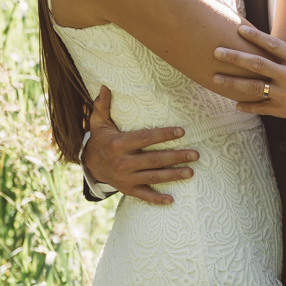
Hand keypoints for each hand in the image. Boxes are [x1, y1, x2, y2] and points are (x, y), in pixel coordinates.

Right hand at [83, 86, 198, 205]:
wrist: (90, 165)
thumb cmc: (100, 139)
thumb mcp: (99, 122)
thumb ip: (103, 105)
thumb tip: (106, 86)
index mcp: (118, 144)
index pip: (146, 138)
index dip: (164, 135)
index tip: (181, 131)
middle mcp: (122, 162)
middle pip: (154, 159)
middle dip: (176, 157)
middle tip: (195, 154)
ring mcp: (125, 178)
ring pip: (153, 177)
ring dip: (173, 175)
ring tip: (191, 171)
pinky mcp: (127, 189)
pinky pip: (144, 195)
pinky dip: (157, 199)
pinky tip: (172, 200)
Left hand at [213, 18, 285, 134]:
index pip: (273, 45)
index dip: (254, 36)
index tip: (239, 29)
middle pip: (256, 64)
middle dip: (234, 57)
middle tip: (216, 51)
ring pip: (254, 88)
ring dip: (233, 82)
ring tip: (216, 78)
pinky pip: (263, 109)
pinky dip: (248, 106)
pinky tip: (236, 104)